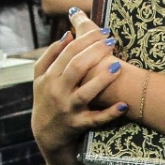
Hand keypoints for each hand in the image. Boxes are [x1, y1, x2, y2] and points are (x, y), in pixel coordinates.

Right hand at [31, 13, 128, 151]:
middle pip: (77, 67)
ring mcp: (69, 109)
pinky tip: (123, 105)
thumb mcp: (41, 77)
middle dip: (95, 52)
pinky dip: (109, 114)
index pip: (68, 52)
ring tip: (118, 66)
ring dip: (102, 79)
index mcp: (49, 77)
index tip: (103, 31)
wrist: (46, 133)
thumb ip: (51, 54)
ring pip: (86, 93)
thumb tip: (68, 34)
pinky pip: (95, 120)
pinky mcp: (79, 125)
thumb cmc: (46, 98)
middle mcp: (58, 92)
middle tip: (112, 41)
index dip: (86, 39)